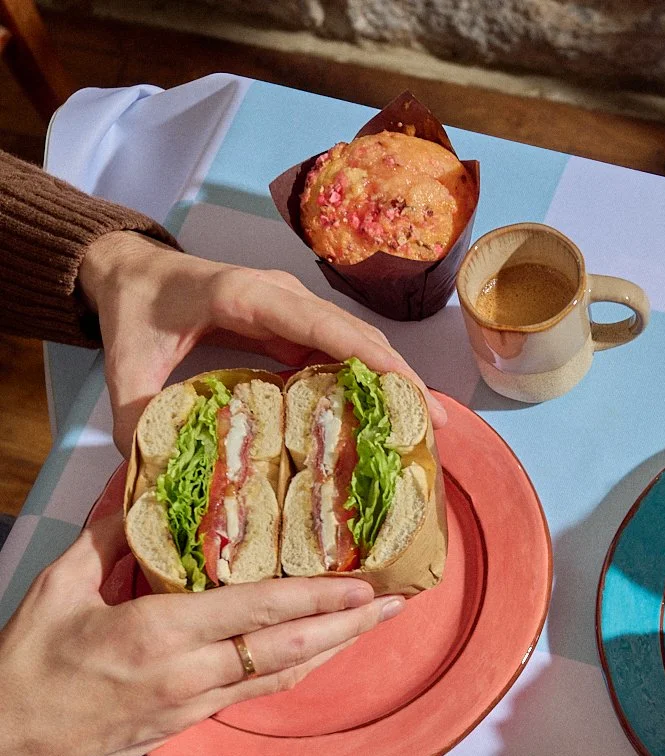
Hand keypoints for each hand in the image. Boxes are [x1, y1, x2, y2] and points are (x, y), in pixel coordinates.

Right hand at [0, 514, 403, 755]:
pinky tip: (322, 654)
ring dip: (334, 651)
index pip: (256, 610)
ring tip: (374, 626)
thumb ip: (107, 538)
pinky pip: (259, 693)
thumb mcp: (58, 588)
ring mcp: (195, 704)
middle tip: (395, 605)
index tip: (360, 584)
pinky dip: (298, 670)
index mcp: (157, 634)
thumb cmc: (30, 666)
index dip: (316, 598)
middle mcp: (189, 674)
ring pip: (282, 677)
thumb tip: (141, 489)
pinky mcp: (192, 722)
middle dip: (348, 627)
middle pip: (288, 649)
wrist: (11, 740)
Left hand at [77, 231, 446, 453]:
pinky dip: (367, 380)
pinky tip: (385, 417)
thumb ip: (136, 414)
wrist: (131, 271)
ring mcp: (291, 308)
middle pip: (354, 333)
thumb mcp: (125, 362)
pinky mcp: (293, 324)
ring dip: (392, 380)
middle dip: (399, 377)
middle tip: (434, 425)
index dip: (366, 354)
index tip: (406, 387)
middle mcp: (278, 295)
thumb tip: (155, 470)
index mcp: (243, 296)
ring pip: (356, 340)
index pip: (318, 323)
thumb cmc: (134, 309)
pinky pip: (339, 350)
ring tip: (423, 427)